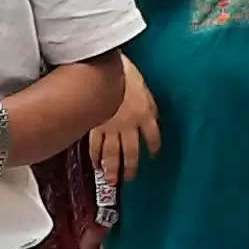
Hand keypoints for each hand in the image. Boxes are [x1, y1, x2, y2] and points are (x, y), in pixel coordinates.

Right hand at [90, 69, 165, 187]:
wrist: (103, 69)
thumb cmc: (124, 73)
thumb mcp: (144, 88)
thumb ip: (148, 106)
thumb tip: (152, 117)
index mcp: (144, 115)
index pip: (152, 137)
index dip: (154, 147)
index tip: (154, 154)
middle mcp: (128, 125)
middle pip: (131, 152)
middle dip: (131, 166)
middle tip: (130, 177)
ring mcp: (110, 127)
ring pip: (112, 153)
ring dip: (113, 168)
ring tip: (112, 180)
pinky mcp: (94, 125)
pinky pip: (95, 146)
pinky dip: (95, 157)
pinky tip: (96, 165)